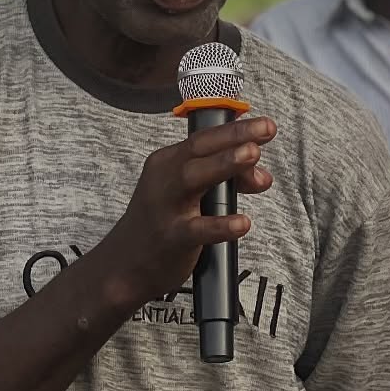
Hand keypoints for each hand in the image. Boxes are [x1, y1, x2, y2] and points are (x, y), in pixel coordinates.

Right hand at [102, 116, 275, 310]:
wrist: (123, 265)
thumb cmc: (161, 223)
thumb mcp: (190, 195)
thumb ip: (225, 181)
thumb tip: (261, 176)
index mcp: (166, 163)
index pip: (203, 139)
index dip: (235, 129)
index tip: (265, 125)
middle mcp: (163, 179)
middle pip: (198, 149)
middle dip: (233, 136)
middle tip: (266, 130)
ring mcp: (165, 207)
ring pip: (192, 178)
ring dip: (224, 164)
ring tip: (253, 155)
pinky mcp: (170, 237)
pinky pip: (197, 230)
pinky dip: (220, 225)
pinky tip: (242, 223)